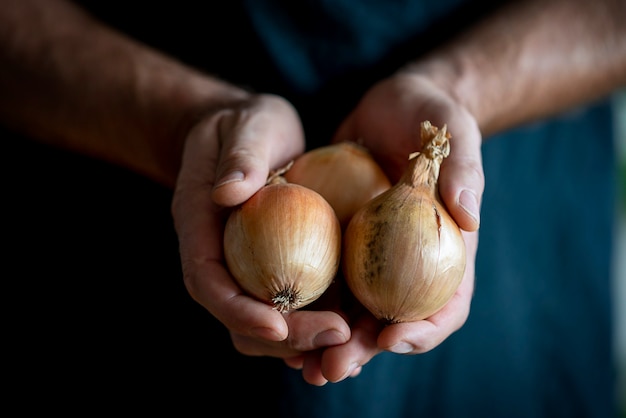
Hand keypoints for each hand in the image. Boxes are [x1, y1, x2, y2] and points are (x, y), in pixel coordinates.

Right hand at [171, 93, 350, 372]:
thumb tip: (227, 192)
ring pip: (263, 322)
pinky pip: (292, 304)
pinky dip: (317, 323)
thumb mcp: (248, 126)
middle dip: (281, 338)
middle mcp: (218, 255)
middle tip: (336, 337)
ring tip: (349, 345)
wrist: (249, 133)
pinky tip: (355, 328)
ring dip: (302, 342)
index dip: (237, 311)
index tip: (279, 328)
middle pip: (236, 315)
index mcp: (199, 225)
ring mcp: (246, 265)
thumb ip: (239, 156)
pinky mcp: (275, 265)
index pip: (207, 281)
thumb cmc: (247, 124)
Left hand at [309, 73, 483, 381]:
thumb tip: (470, 216)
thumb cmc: (431, 117)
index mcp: (445, 254)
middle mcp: (406, 266)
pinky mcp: (337, 244)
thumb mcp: (454, 134)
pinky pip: (320, 281)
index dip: (422, 331)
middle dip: (361, 350)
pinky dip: (302, 306)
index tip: (391, 338)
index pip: (445, 307)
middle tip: (331, 368)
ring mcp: (370, 259)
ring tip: (299, 365)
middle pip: (390, 322)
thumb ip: (463, 170)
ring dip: (325, 343)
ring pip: (350, 313)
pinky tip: (275, 320)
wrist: (390, 106)